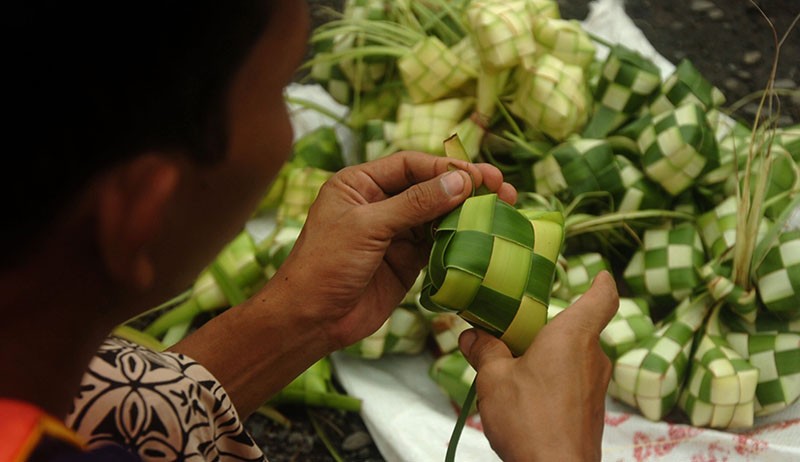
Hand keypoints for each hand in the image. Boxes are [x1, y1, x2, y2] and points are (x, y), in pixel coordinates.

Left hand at [280, 151, 516, 349]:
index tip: (477, 176)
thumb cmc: (325, 264)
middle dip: (464, 187)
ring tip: (503, 208)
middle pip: (430, 187)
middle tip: (501, 187)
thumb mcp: (367, 226)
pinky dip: (460, 239)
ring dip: (468, 213)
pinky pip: (438, 244)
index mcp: (360, 184)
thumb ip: (414, 204)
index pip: (410, 166)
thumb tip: (460, 182)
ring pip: (438, 216)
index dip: (445, 168)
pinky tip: (484, 235)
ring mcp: (394, 233)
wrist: (311, 319)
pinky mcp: (406, 261)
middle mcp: (379, 204)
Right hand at [459, 272, 617, 461]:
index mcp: (573, 336)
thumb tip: (471, 336)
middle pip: (577, 328)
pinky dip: (551, 380)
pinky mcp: (591, 410)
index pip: (602, 298)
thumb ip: (484, 351)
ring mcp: (596, 386)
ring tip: (510, 368)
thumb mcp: (494, 378)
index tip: (599, 275)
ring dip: (546, 357)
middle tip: (514, 329)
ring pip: (572, 357)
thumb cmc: (529, 420)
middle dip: (547, 328)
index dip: (601, 283)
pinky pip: (572, 381)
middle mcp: (592, 356)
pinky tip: (523, 396)